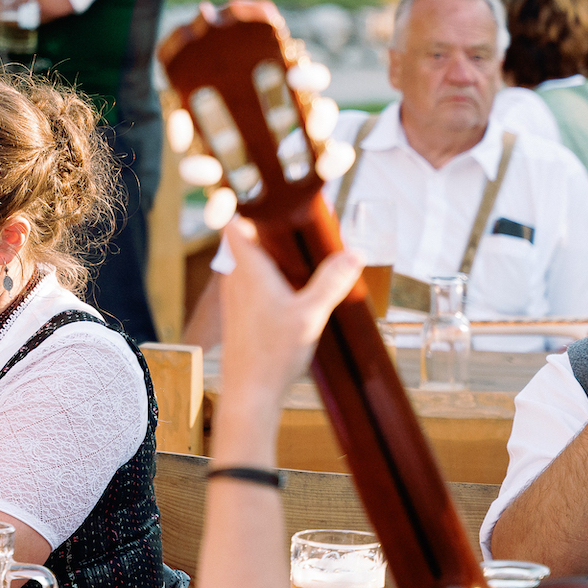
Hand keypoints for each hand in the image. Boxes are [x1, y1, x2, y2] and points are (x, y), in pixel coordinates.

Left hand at [218, 218, 361, 408]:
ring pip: (248, 264)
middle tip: (300, 223)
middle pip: (245, 240)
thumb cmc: (274, 353)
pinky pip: (250, 285)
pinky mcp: (239, 316)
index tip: (267, 194)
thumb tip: (355, 253)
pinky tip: (292, 291)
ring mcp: (234, 298)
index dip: (243, 203)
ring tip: (301, 254)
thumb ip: (332, 282)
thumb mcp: (311, 315)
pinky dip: (268, 279)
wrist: (249, 394)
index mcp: (248, 268)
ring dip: (270, 257)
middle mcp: (235, 278)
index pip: (232, 222)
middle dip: (269, 230)